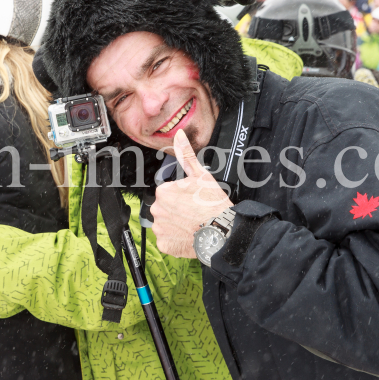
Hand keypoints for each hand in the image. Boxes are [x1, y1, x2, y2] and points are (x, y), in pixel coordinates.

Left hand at [150, 129, 232, 258]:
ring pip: (165, 224)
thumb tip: (179, 135)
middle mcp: (157, 210)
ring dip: (175, 225)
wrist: (221, 231)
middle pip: (165, 208)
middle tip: (193, 213)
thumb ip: (186, 155)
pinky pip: (167, 240)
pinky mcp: (164, 244)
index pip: (168, 193)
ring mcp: (160, 228)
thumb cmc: (212, 204)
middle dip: (176, 210)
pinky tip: (188, 236)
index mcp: (163, 192)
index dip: (182, 197)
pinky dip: (175, 240)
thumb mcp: (201, 175)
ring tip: (192, 225)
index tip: (193, 201)